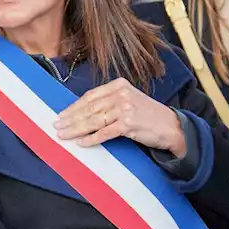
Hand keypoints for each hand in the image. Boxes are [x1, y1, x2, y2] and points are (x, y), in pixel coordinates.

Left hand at [55, 78, 185, 155]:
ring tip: (63, 135)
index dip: (73, 107)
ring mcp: (125, 109)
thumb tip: (80, 111)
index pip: (90, 96)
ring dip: (76, 129)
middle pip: (89, 108)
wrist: (171, 126)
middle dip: (70, 119)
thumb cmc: (147, 115)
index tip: (61, 115)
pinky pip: (104, 133)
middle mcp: (121, 94)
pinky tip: (81, 143)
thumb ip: (108, 102)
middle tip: (56, 126)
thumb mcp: (128, 100)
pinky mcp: (129, 124)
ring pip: (93, 120)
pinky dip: (91, 139)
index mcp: (118, 85)